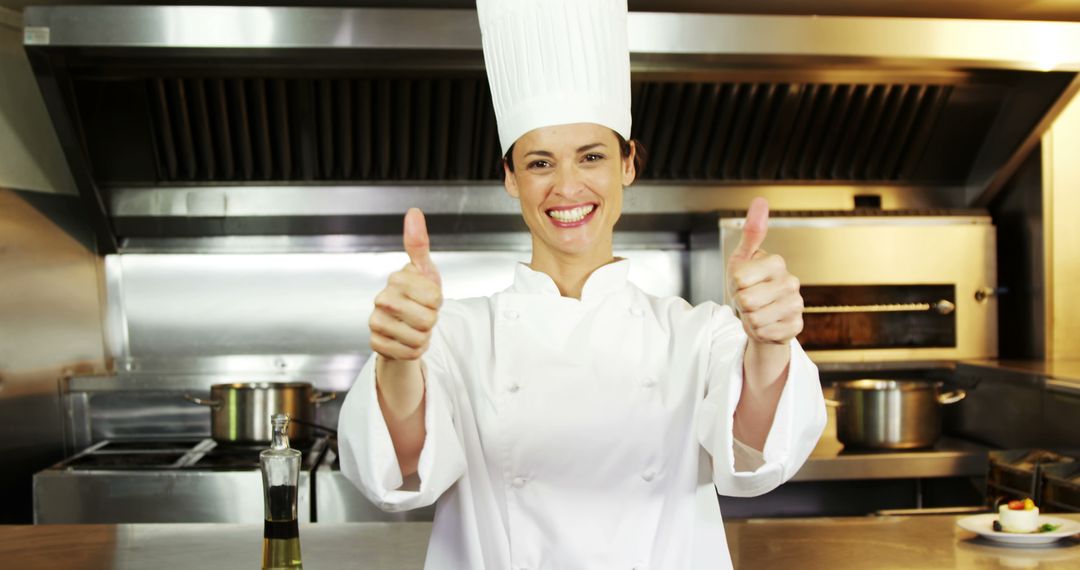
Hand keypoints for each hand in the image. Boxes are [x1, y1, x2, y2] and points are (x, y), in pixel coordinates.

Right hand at [369, 208, 442, 360]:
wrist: (403, 323)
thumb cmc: (416, 293)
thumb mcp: (424, 269)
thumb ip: (418, 243)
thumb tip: (413, 212)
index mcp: (395, 279)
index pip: (435, 296)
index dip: (438, 300)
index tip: (427, 296)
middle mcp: (381, 299)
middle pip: (428, 319)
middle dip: (431, 320)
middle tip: (421, 313)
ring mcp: (376, 322)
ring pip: (419, 338)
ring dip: (423, 336)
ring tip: (413, 326)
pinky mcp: (376, 344)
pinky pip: (410, 353)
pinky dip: (414, 350)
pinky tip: (405, 339)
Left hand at [728, 197, 803, 345]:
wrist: (762, 314)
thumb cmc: (750, 285)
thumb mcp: (743, 258)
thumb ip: (751, 231)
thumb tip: (761, 200)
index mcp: (777, 263)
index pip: (738, 278)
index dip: (734, 284)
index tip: (742, 283)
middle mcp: (791, 282)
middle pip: (745, 300)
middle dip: (741, 303)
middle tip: (749, 299)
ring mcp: (796, 305)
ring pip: (754, 319)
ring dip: (749, 319)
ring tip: (757, 311)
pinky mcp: (795, 326)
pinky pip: (764, 334)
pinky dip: (759, 333)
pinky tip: (766, 324)